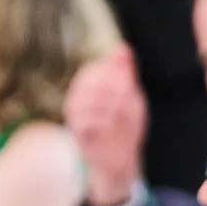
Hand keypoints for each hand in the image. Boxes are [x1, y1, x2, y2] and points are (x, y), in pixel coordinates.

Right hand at [64, 44, 147, 205]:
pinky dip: (103, 121)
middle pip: (92, 83)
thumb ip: (125, 72)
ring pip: (88, 100)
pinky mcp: (77, 132)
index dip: (114, 76)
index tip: (129, 88)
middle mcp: (77, 97)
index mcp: (88, 86)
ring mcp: (75, 116)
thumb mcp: (131, 95)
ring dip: (111, 106)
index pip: (95, 70)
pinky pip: (85, 120)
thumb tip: (122, 47)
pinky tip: (111, 126)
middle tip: (129, 102)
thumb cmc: (125, 125)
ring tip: (121, 116)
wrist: (121, 158)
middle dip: (115, 90)